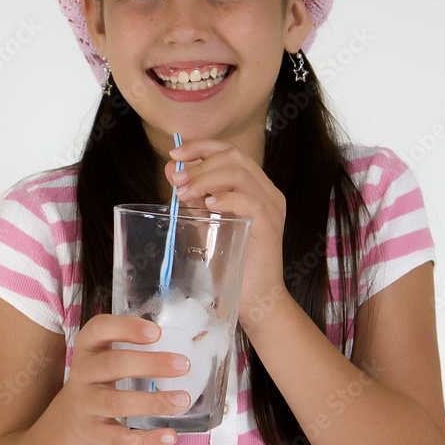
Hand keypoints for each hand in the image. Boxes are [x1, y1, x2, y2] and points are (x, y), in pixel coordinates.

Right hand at [66, 313, 191, 444]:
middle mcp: (83, 373)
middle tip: (183, 365)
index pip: (100, 328)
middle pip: (113, 365)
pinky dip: (146, 439)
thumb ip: (133, 341)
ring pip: (117, 403)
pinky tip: (170, 435)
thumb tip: (184, 336)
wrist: (75, 413)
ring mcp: (86, 404)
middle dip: (151, 364)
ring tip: (183, 400)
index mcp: (88, 346)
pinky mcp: (94, 432)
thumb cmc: (103, 374)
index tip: (157, 332)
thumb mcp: (107, 350)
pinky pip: (119, 439)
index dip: (127, 328)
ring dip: (153, 402)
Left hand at [164, 138, 290, 331]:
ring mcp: (271, 206)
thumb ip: (192, 196)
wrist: (255, 298)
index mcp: (254, 186)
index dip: (201, 146)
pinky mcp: (270, 224)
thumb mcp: (207, 222)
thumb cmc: (232, 262)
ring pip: (239, 172)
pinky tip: (208, 206)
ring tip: (185, 193)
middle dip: (200, 162)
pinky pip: (249, 198)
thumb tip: (172, 169)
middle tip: (177, 179)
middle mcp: (267, 191)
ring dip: (206, 178)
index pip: (229, 150)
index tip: (175, 154)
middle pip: (234, 155)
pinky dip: (225, 197)